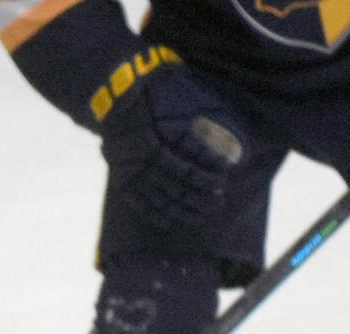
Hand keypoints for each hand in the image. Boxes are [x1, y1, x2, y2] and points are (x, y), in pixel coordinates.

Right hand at [96, 49, 245, 233]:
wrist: (117, 95)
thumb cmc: (155, 93)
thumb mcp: (183, 100)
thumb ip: (205, 126)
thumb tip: (232, 150)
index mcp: (158, 142)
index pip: (189, 170)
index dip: (208, 180)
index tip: (224, 183)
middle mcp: (144, 160)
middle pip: (177, 189)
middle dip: (200, 199)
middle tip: (218, 204)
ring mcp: (130, 172)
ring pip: (159, 200)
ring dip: (182, 211)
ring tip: (201, 217)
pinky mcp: (120, 179)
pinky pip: (138, 204)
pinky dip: (154, 215)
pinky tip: (168, 222)